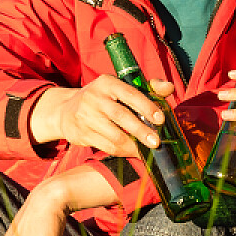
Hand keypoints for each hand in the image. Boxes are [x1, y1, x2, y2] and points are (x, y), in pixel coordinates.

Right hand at [30, 76, 177, 156]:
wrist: (66, 110)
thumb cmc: (103, 98)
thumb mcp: (120, 87)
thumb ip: (147, 88)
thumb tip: (169, 88)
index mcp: (107, 83)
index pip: (130, 94)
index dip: (147, 106)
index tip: (161, 119)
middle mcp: (94, 98)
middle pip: (122, 116)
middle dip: (142, 131)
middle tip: (157, 142)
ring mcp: (86, 117)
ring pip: (114, 136)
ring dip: (133, 146)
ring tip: (145, 150)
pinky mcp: (81, 134)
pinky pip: (106, 147)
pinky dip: (122, 152)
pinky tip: (132, 152)